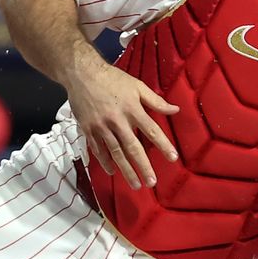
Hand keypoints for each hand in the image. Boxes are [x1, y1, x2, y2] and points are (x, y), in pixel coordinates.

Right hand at [69, 57, 178, 188]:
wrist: (81, 74)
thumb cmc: (113, 79)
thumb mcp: (137, 86)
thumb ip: (156, 101)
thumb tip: (176, 110)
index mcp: (132, 109)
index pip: (151, 130)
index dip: (163, 145)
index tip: (173, 158)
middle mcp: (117, 120)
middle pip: (133, 147)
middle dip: (143, 166)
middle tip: (151, 182)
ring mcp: (101, 127)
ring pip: (115, 153)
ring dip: (126, 170)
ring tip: (135, 184)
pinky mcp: (88, 129)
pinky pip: (98, 149)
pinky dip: (105, 162)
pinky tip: (113, 172)